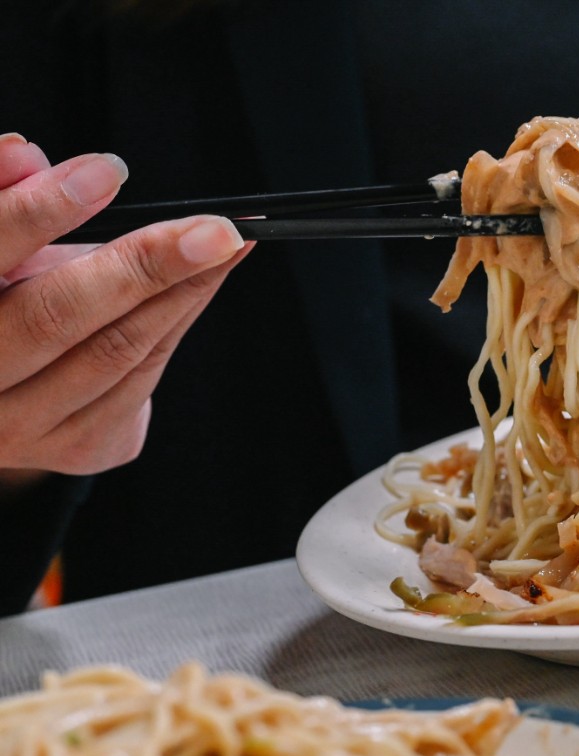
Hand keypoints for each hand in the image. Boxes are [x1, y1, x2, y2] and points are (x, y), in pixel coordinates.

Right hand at [0, 133, 252, 490]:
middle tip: (213, 228)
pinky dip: (180, 318)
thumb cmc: (2, 294)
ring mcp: (16, 428)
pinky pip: (143, 377)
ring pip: (115, 351)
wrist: (5, 393)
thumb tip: (24, 154)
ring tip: (225, 243)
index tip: (106, 172)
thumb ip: (3, 197)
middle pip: (56, 317)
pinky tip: (208, 280)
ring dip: (182, 291)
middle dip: (142, 264)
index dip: (36, 213)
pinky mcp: (74, 447)